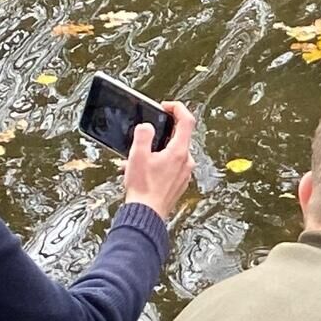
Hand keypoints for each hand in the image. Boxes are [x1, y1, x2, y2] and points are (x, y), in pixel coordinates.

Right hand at [121, 100, 195, 221]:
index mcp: (179, 152)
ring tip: (134, 159)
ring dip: (153, 151)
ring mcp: (184, 173)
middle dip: (159, 133)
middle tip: (143, 135)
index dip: (177, 108)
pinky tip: (138, 171)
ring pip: (171, 153)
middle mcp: (186, 161)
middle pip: (178, 137)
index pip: (187, 121)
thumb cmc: (143, 188)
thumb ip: (143, 136)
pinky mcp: (179, 182)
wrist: (147, 214)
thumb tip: (147, 126)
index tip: (165, 106)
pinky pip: (169, 166)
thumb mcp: (137, 156)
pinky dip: (155, 163)